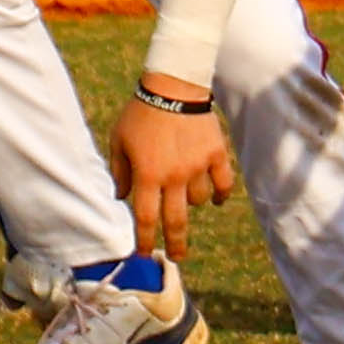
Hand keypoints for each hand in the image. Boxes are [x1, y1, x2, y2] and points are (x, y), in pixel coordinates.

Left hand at [115, 87, 236, 253]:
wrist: (173, 85)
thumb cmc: (140, 113)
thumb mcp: (119, 141)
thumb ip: (120, 172)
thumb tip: (121, 197)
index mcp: (147, 175)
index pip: (146, 218)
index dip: (144, 240)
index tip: (144, 253)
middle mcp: (173, 176)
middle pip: (176, 221)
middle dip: (176, 244)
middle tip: (178, 257)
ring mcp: (198, 167)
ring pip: (199, 201)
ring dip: (192, 203)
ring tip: (186, 196)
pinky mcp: (216, 154)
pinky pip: (224, 183)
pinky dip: (221, 194)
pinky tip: (217, 199)